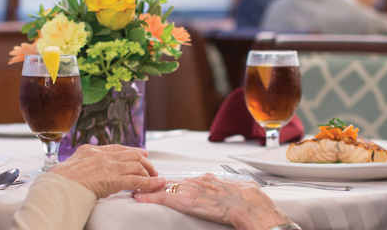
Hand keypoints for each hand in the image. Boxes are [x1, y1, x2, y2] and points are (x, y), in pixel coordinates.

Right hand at [50, 144, 164, 197]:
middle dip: (144, 161)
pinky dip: (150, 182)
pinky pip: (137, 180)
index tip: (140, 153)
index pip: (116, 148)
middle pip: (130, 155)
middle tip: (151, 168)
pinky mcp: (114, 180)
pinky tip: (157, 184)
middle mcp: (102, 156)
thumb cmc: (58, 181)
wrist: (58, 187)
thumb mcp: (68, 166)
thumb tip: (79, 169)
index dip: (130, 151)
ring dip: (148, 172)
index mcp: (90, 151)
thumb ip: (79, 164)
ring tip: (155, 178)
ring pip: (136, 166)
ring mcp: (109, 166)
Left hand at [133, 173, 289, 229]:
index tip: (164, 183)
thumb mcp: (239, 189)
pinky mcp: (186, 200)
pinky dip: (149, 197)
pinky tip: (138, 197)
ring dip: (150, 189)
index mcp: (210, 180)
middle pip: (173, 182)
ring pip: (165, 187)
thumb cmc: (249, 200)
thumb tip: (231, 186)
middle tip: (142, 183)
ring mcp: (190, 190)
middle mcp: (198, 182)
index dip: (175, 183)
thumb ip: (228, 188)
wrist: (249, 205)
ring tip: (136, 188)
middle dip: (157, 184)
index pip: (187, 180)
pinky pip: (163, 197)